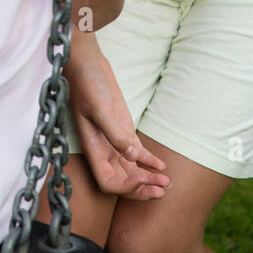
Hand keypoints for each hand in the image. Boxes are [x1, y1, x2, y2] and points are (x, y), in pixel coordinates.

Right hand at [67, 40, 169, 199]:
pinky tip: (162, 167)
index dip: (125, 187)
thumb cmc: (86, 84)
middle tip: (162, 190)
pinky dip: (149, 162)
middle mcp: (103, 149)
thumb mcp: (100, 108)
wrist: (86, 62)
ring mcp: (114, 139)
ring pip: (131, 169)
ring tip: (166, 184)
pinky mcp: (123, 128)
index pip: (108, 182)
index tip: (142, 178)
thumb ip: (115, 133)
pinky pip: (137, 152)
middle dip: (141, 190)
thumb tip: (132, 157)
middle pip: (122, 181)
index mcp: (93, 148)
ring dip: (148, 179)